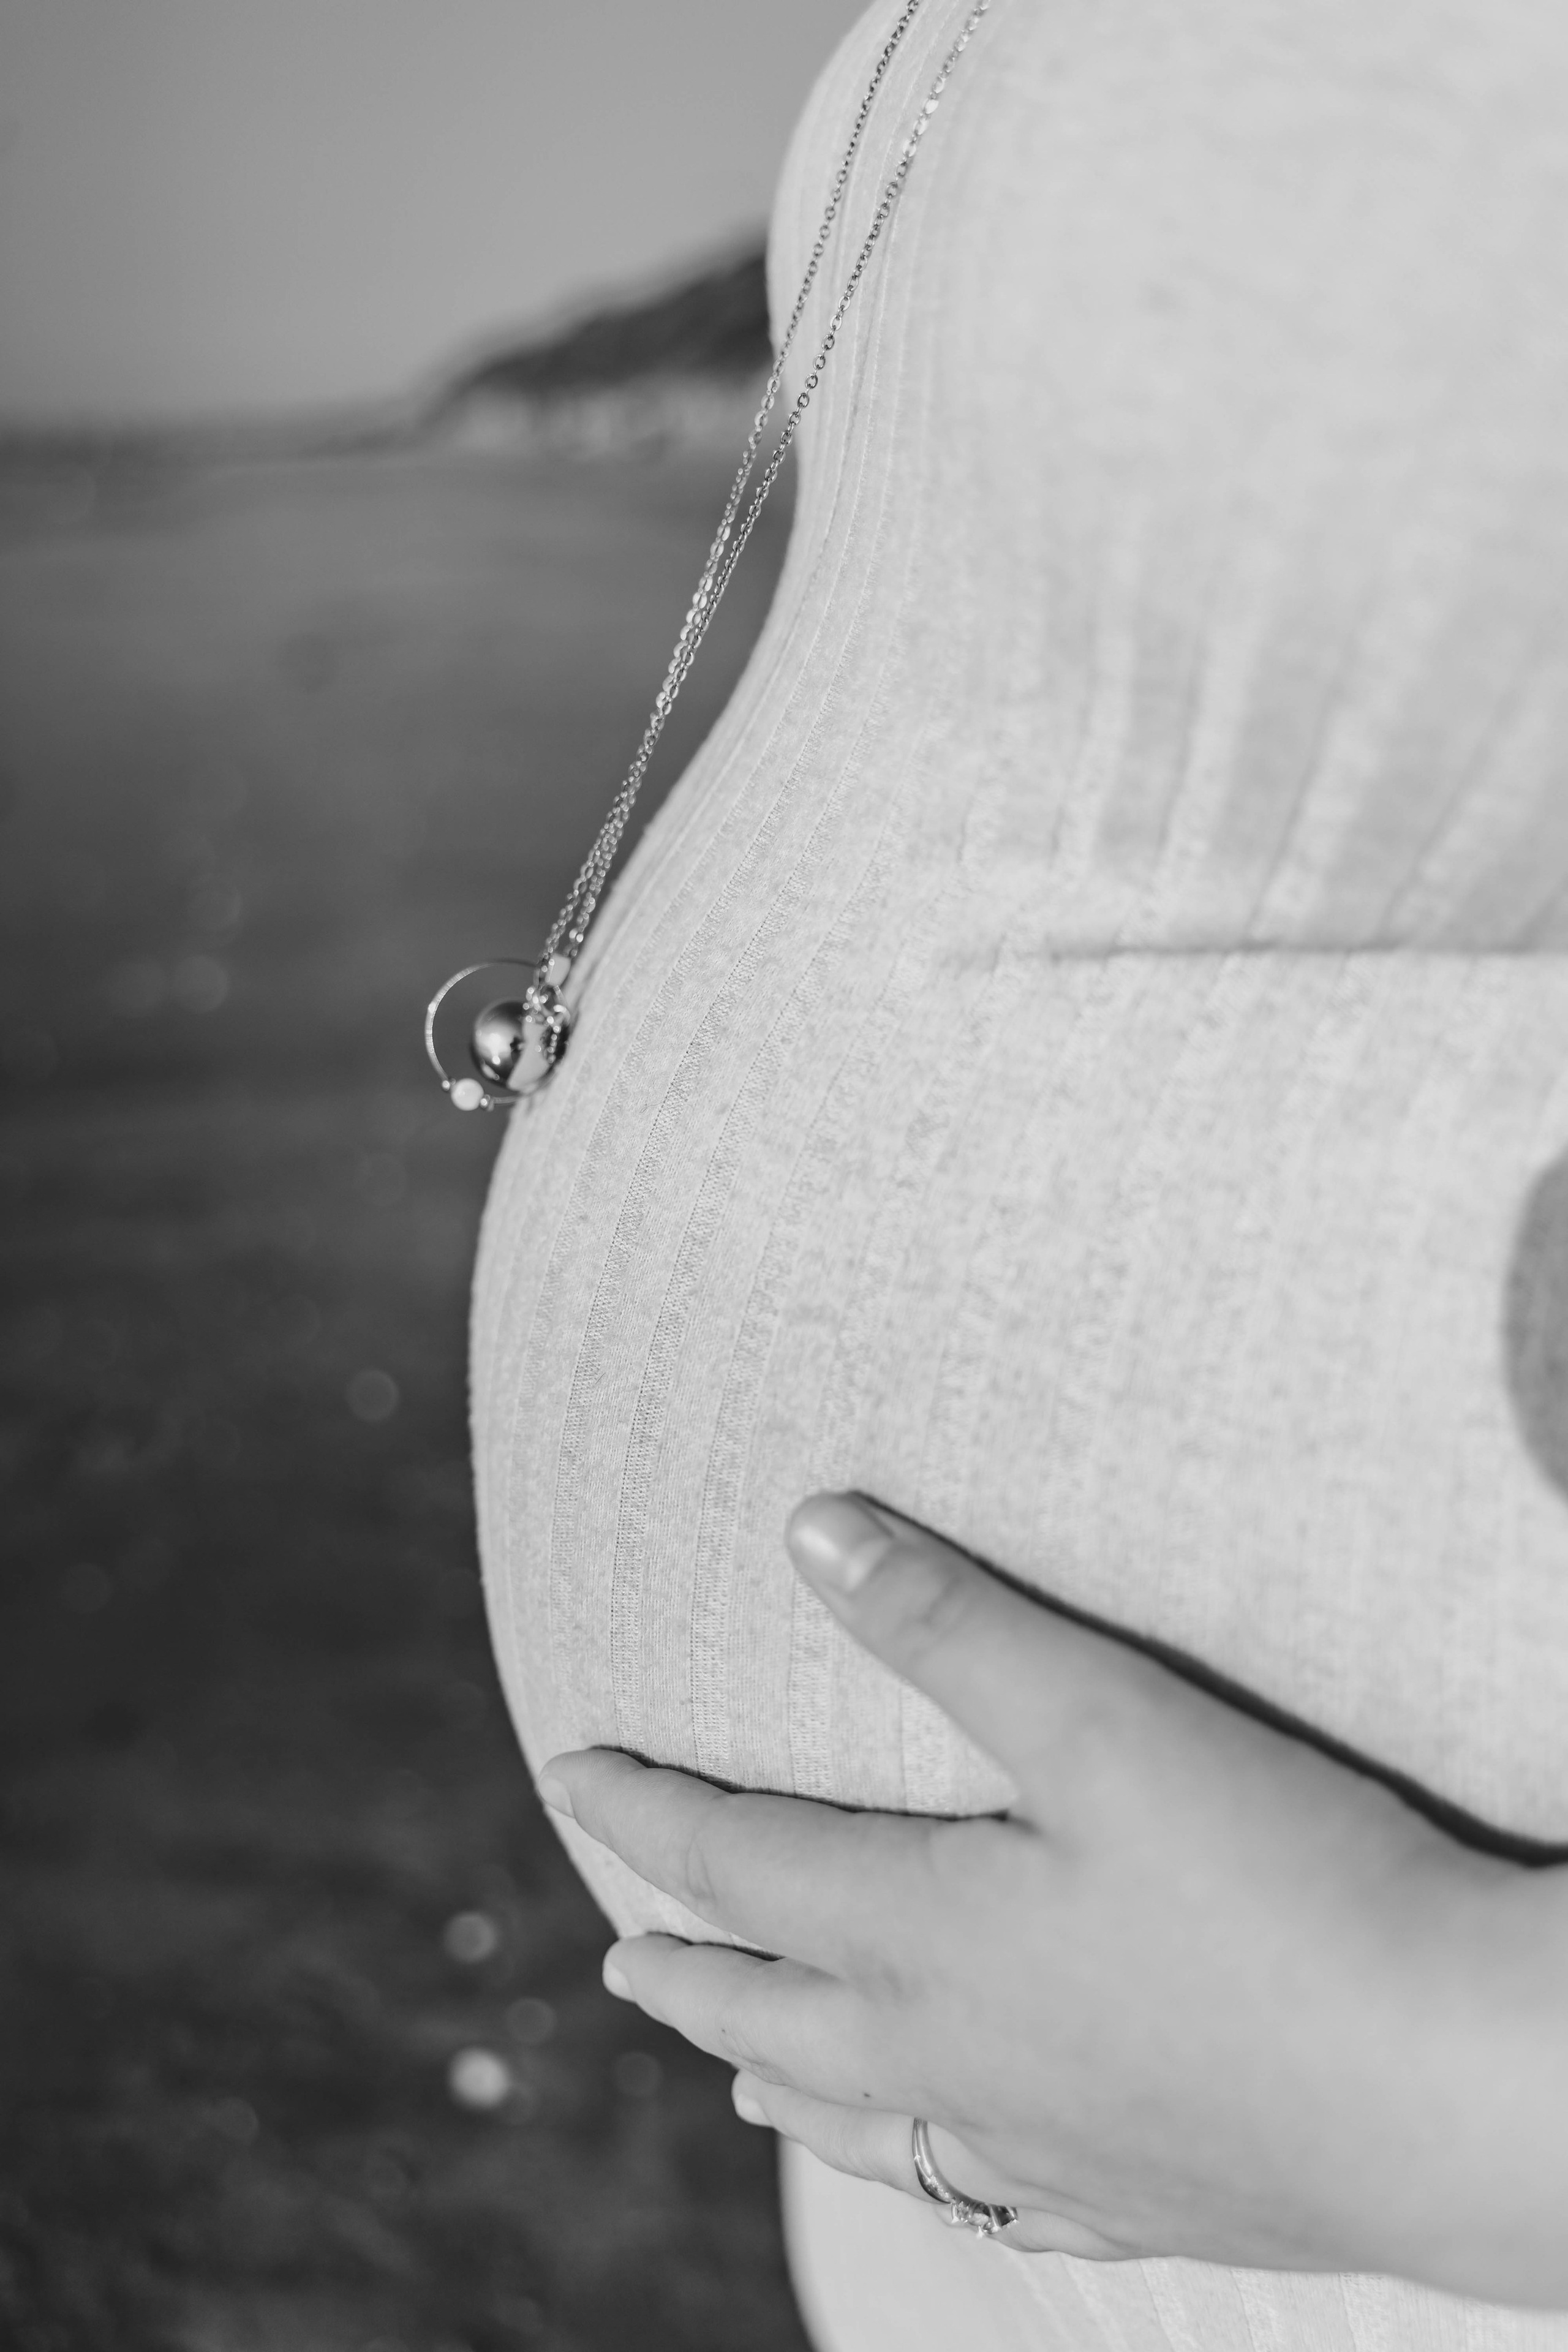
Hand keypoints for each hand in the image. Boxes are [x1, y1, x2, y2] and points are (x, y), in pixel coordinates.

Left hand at [540, 1495, 1567, 2300]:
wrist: (1454, 2092)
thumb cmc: (1280, 1888)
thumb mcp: (1101, 1720)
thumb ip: (948, 1623)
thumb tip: (810, 1530)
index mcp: (926, 1940)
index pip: (737, 1866)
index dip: (647, 1810)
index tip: (574, 1769)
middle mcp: (957, 2061)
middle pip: (773, 2011)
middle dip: (684, 1969)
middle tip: (621, 1956)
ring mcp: (1046, 2148)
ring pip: (865, 2124)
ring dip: (785, 2081)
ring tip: (743, 2074)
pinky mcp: (1143, 2200)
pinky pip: (989, 2200)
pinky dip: (930, 2173)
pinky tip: (958, 2175)